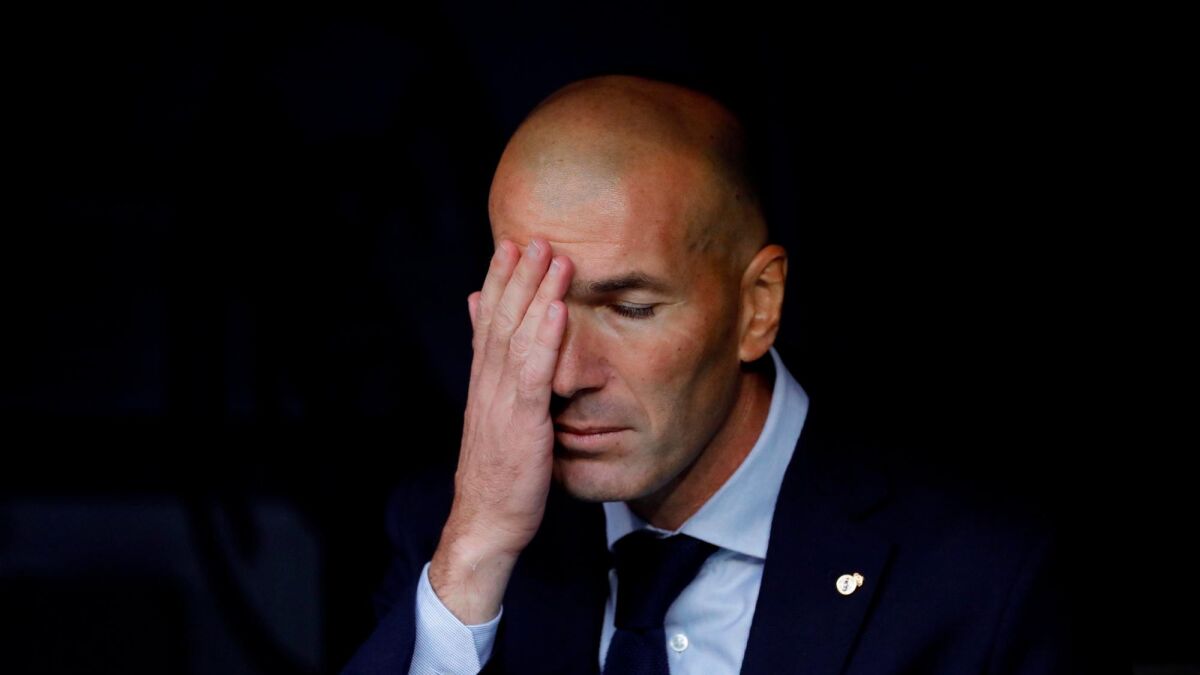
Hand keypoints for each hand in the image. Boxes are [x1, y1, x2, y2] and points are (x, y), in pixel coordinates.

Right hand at [428, 237, 572, 623]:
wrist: (486, 521)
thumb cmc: (496, 473)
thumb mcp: (493, 419)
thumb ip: (492, 378)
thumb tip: (486, 336)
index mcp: (483, 382)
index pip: (488, 321)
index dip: (500, 281)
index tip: (511, 246)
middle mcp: (488, 384)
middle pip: (500, 318)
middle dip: (516, 275)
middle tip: (532, 235)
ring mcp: (502, 400)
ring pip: (516, 335)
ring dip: (534, 293)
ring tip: (551, 257)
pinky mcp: (521, 421)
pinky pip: (533, 371)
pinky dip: (545, 336)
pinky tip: (558, 308)